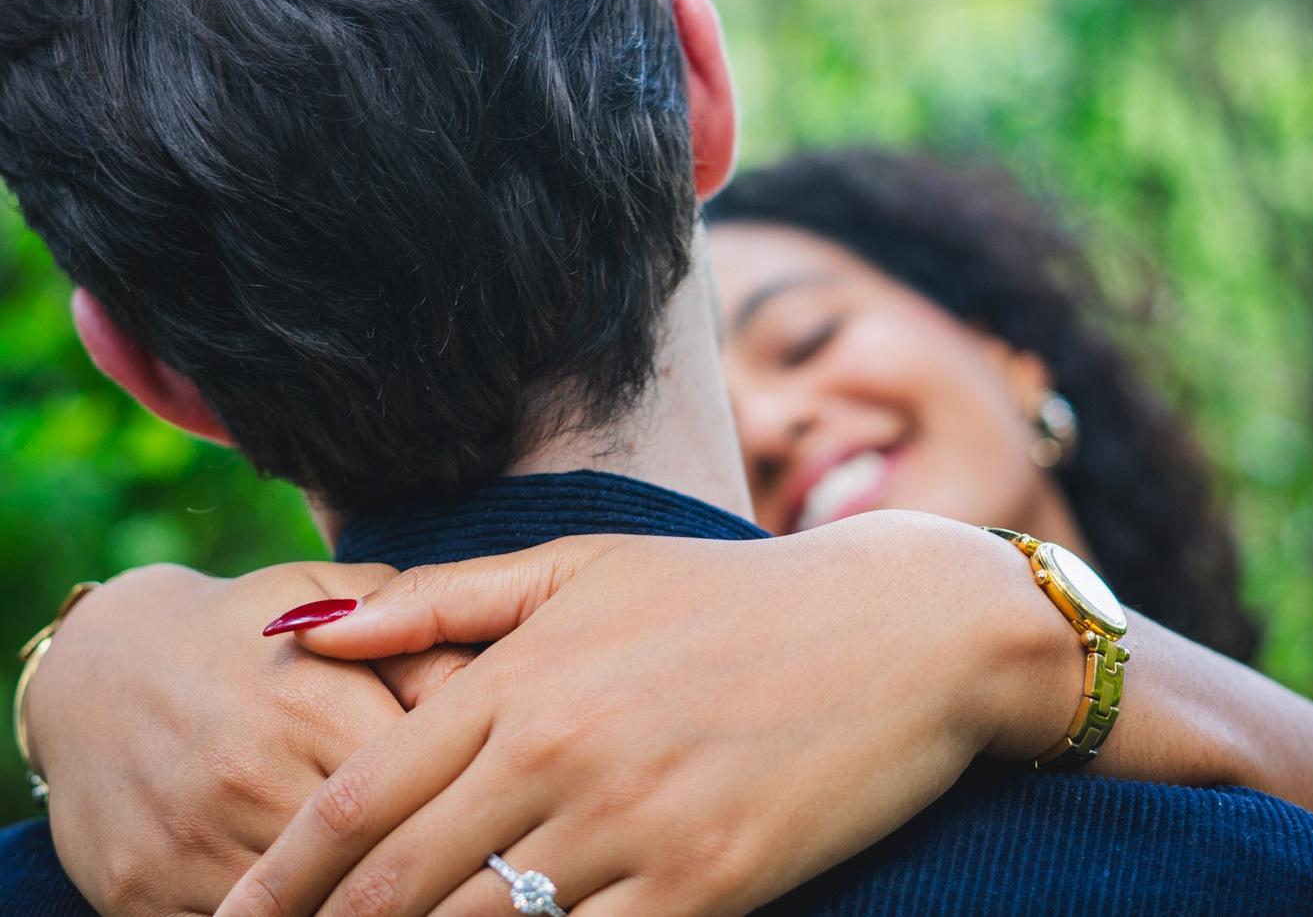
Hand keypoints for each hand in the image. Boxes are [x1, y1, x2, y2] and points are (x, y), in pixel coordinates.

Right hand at [25, 560, 471, 915]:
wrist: (97, 667)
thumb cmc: (244, 627)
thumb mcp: (324, 598)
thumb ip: (414, 629)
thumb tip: (502, 673)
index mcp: (308, 695)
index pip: (419, 773)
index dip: (470, 794)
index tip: (513, 807)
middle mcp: (249, 774)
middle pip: (371, 852)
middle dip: (429, 859)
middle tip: (484, 864)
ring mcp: (191, 843)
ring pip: (309, 906)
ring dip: (368, 902)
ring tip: (420, 887)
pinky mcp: (141, 895)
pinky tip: (336, 899)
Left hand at [217, 513, 1080, 916]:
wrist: (893, 630)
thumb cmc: (725, 595)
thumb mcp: (582, 568)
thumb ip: (441, 600)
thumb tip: (305, 628)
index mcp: (524, 676)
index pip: (358, 797)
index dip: (278, 874)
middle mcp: (562, 755)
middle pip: (394, 888)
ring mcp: (636, 829)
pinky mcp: (709, 890)